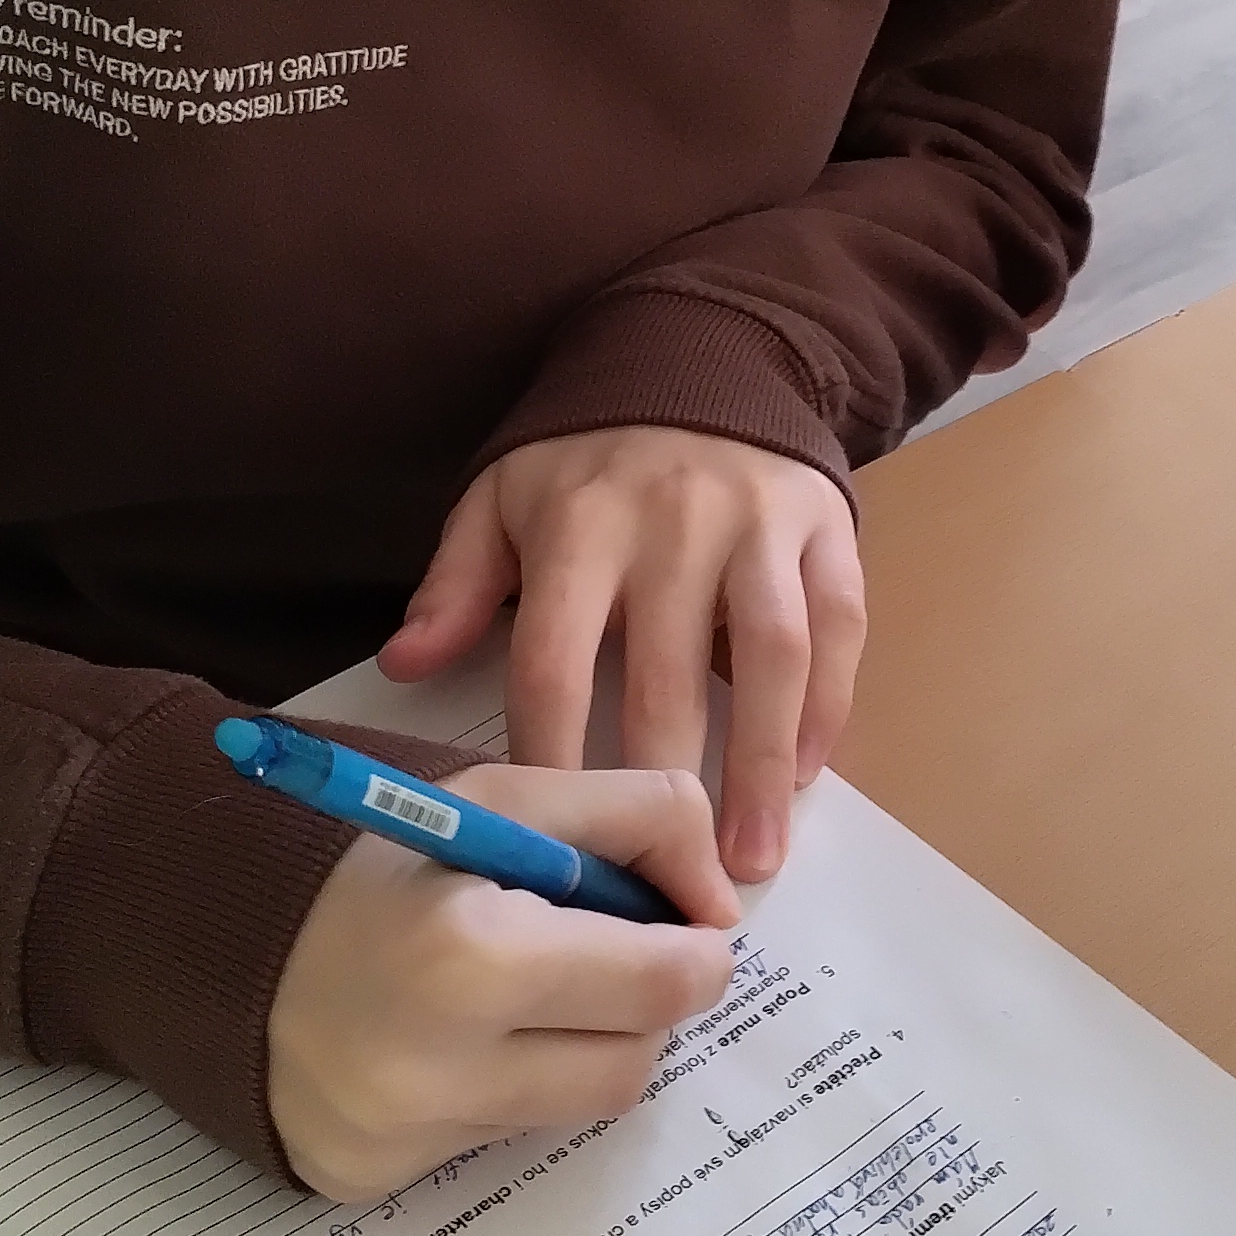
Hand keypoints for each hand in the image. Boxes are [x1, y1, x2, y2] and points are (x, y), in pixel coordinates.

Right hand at [267, 765, 737, 1199]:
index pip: (661, 983)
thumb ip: (634, 818)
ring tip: (524, 991)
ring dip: (582, 1046)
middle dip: (642, 1001)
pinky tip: (450, 1041)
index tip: (683, 926)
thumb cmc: (374, 862)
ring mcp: (403, 1138)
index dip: (694, 949)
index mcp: (469, 955)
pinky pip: (500, 1142)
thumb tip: (723, 909)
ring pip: (576, 1108)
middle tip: (605, 954)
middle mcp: (436, 1067)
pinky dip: (503, 1088)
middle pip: (633, 1059)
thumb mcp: (496, 797)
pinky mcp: (375, 1180)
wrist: (217, 940)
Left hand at [379, 429, 866, 881]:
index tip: (554, 845)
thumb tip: (399, 667)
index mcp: (579, 524)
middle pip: (665, 676)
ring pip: (770, 657)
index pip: (556, 661)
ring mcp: (758, 523)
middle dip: (663, 792)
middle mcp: (672, 522)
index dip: (553, 758)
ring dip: (763, 765)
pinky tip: (811, 774)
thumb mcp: (503, 498)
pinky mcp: (825, 525)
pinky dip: (828, 706)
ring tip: (754, 856)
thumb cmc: (586, 456)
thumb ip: (457, 585)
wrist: (698, 350)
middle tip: (666, 885)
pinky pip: (837, 625)